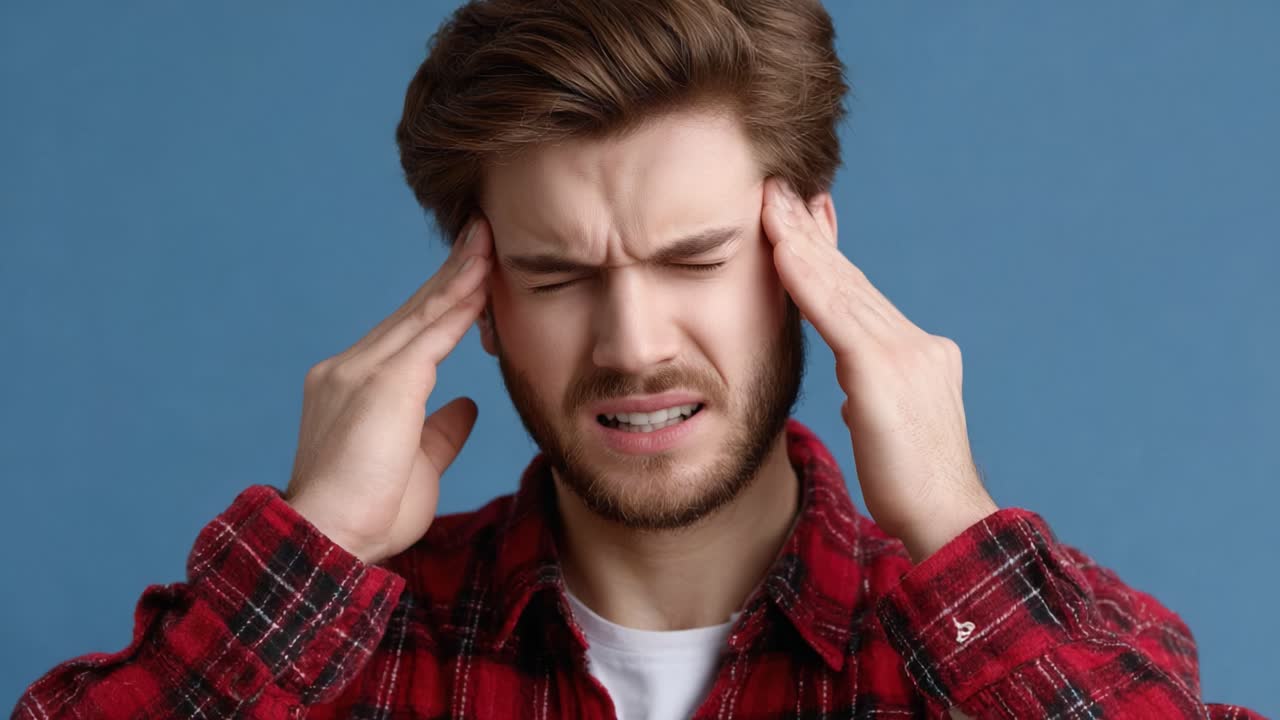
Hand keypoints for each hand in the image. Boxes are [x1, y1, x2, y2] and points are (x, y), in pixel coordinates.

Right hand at [282, 218, 492, 563]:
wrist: (328, 540)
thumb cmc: (368, 515)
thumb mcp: (418, 464)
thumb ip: (441, 431)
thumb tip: (466, 405)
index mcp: (353, 386)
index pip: (408, 334)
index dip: (442, 303)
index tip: (472, 274)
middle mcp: (350, 367)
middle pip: (413, 311)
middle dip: (451, 273)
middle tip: (482, 234)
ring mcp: (362, 369)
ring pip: (423, 312)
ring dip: (460, 275)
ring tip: (488, 240)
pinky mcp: (383, 381)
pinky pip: (432, 333)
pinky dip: (460, 303)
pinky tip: (484, 279)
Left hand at [760, 177, 996, 562]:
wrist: (947, 521)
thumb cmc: (913, 487)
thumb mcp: (886, 429)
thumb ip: (873, 398)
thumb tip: (855, 394)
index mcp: (919, 355)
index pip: (860, 295)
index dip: (826, 254)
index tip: (799, 218)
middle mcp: (918, 344)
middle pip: (850, 279)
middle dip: (810, 231)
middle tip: (776, 189)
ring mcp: (906, 355)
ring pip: (841, 288)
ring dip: (800, 242)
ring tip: (770, 204)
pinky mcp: (884, 373)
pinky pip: (836, 317)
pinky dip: (807, 280)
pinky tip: (782, 251)